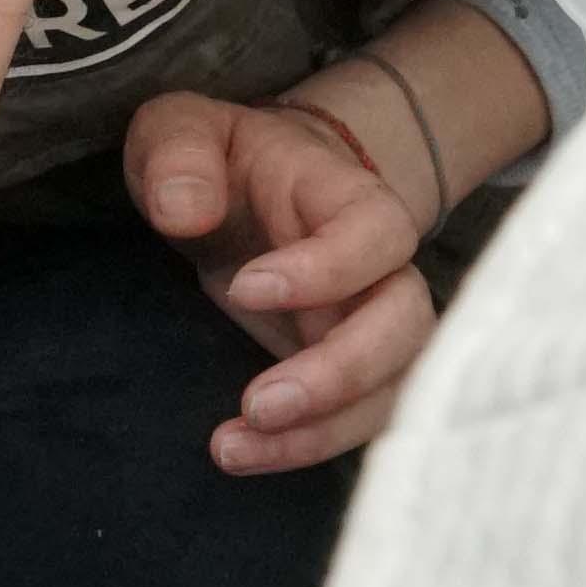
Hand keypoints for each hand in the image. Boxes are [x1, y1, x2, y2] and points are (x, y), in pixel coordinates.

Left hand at [125, 88, 435, 468]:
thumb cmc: (220, 160)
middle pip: (406, 326)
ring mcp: (371, 327)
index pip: (376, 233)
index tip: (246, 289)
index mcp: (348, 198)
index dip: (328, 268)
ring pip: (392, 389)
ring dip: (323, 429)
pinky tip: (242, 455)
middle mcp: (381, 269)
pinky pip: (356, 420)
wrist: (252, 192)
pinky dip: (308, 447)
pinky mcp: (350, 375)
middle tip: (258, 404)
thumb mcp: (182, 131)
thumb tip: (183, 210)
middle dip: (341, 374)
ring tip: (233, 448)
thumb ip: (178, 156)